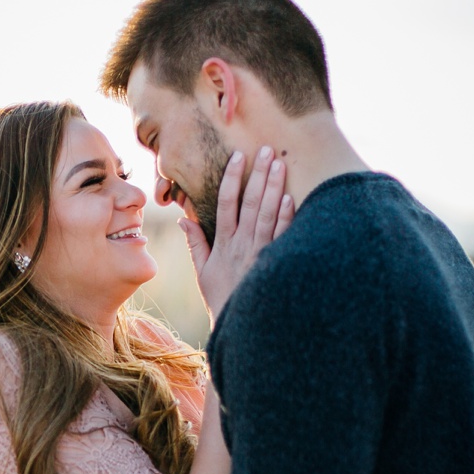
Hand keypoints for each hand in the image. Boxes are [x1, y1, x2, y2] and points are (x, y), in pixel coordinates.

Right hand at [182, 145, 293, 320]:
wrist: (241, 323)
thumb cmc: (221, 297)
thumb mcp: (203, 272)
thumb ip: (195, 243)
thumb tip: (183, 219)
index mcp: (223, 243)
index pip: (226, 203)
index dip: (232, 178)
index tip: (238, 157)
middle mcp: (242, 244)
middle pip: (250, 203)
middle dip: (258, 174)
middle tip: (265, 150)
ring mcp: (260, 251)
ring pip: (267, 213)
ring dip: (274, 187)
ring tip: (280, 164)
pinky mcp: (274, 261)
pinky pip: (282, 235)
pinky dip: (286, 216)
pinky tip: (291, 197)